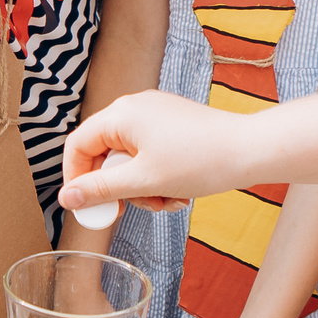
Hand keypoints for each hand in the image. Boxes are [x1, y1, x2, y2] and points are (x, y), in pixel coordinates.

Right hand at [59, 90, 250, 217]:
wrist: (251, 150)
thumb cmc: (201, 161)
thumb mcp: (143, 182)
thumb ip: (100, 190)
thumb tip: (66, 198)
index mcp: (120, 115)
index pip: (77, 146)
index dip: (76, 180)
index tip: (88, 207)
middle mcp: (134, 108)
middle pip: (104, 155)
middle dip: (120, 188)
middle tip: (134, 209)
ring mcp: (155, 115)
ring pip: (129, 160)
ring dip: (142, 188)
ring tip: (167, 201)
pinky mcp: (171, 125)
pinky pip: (149, 155)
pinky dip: (157, 178)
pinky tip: (179, 193)